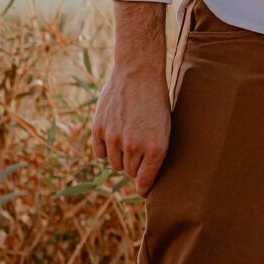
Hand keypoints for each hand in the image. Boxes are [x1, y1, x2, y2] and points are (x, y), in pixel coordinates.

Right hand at [90, 63, 171, 195]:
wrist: (139, 73)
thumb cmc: (156, 101)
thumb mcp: (165, 127)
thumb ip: (154, 153)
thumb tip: (142, 180)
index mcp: (157, 147)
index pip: (145, 181)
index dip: (143, 188)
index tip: (142, 191)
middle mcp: (135, 146)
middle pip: (129, 171)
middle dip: (134, 163)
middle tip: (138, 145)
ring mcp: (115, 138)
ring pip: (114, 164)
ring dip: (120, 155)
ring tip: (127, 135)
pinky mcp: (99, 130)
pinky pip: (100, 153)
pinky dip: (105, 148)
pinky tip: (113, 133)